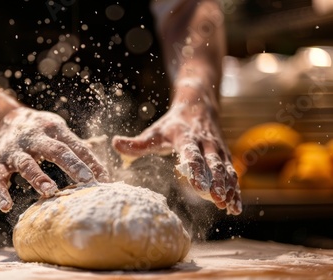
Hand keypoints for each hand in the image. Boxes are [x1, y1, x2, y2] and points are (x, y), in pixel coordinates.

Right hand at [0, 107, 109, 211]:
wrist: (3, 118)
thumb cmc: (40, 129)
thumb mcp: (58, 129)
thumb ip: (78, 145)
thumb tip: (104, 162)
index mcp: (54, 129)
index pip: (76, 145)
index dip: (90, 161)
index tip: (104, 178)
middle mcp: (35, 137)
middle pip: (55, 150)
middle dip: (72, 165)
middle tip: (87, 181)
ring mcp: (16, 150)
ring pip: (26, 164)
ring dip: (38, 177)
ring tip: (50, 192)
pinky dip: (1, 192)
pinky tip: (6, 206)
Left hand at [112, 100, 241, 214]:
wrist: (199, 107)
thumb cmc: (172, 124)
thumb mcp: (155, 131)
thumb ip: (137, 142)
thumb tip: (116, 144)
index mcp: (186, 136)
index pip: (191, 153)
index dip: (195, 169)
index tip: (198, 186)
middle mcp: (206, 142)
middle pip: (213, 163)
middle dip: (216, 182)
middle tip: (217, 199)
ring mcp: (218, 149)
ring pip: (226, 169)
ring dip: (229, 188)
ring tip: (228, 207)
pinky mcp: (225, 156)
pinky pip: (232, 173)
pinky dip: (235, 189)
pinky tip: (234, 207)